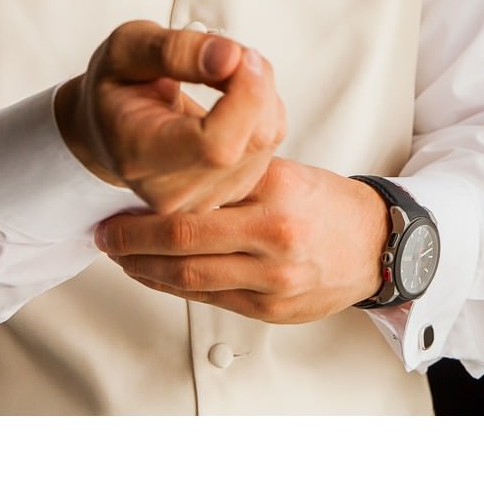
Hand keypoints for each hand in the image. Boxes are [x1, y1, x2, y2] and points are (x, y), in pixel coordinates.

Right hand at [54, 20, 285, 213]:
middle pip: (251, 140)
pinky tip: (232, 97)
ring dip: (261, 91)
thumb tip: (231, 58)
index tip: (242, 54)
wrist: (110, 128)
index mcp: (139, 156)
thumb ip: (175, 50)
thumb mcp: (126, 49)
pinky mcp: (231, 190)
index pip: (216, 145)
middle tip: (231, 51)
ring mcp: (205, 198)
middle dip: (256, 83)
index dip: (245, 96)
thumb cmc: (117, 86)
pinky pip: (270, 142)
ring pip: (267, 137)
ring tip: (223, 70)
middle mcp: (173, 191)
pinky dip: (263, 108)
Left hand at [95, 158, 390, 323]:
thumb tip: (171, 174)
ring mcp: (273, 280)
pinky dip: (174, 286)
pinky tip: (156, 274)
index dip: (147, 208)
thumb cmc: (328, 205)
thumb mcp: (286, 173)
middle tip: (103, 235)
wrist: (380, 246)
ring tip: (120, 256)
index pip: (195, 201)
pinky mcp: (271, 309)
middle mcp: (275, 238)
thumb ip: (233, 178)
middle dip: (131, 241)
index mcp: (276, 193)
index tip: (117, 205)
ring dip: (145, 268)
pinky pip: (209, 298)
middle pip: (182, 243)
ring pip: (189, 277)